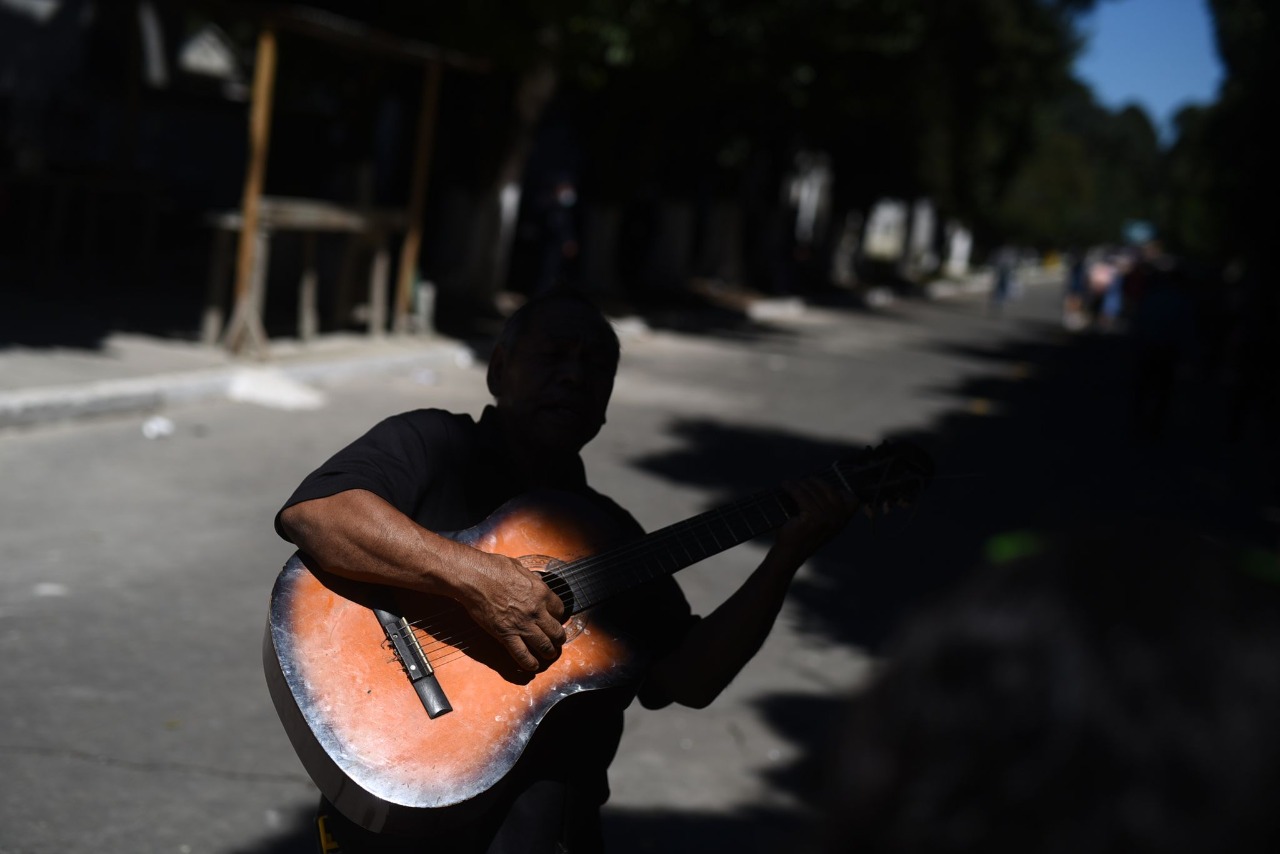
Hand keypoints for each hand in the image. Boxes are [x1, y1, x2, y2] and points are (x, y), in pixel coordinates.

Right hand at [461, 553, 566, 671]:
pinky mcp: (506, 634)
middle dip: (558, 638)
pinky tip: (533, 666)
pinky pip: (522, 654)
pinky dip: (529, 663)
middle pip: (556, 631)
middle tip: (557, 641)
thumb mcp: (519, 567)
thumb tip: (535, 580)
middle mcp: (536, 610)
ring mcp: (522, 624)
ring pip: (544, 645)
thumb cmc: (493, 568)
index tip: (555, 619)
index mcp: (541, 592)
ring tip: (549, 655)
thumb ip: (530, 578)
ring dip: (549, 652)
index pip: (559, 609)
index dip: (558, 617)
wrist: (474, 578)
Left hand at [772, 477, 860, 565]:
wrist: (790, 553)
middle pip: (830, 490)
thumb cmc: (802, 535)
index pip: (852, 500)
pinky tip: (786, 485)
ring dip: (801, 484)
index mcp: (843, 521)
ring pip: (814, 492)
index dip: (839, 489)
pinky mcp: (812, 518)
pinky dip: (793, 488)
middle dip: (815, 482)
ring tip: (790, 483)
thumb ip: (827, 507)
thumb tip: (818, 482)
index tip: (823, 484)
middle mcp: (838, 520)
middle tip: (802, 481)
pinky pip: (802, 496)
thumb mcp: (821, 521)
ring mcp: (826, 519)